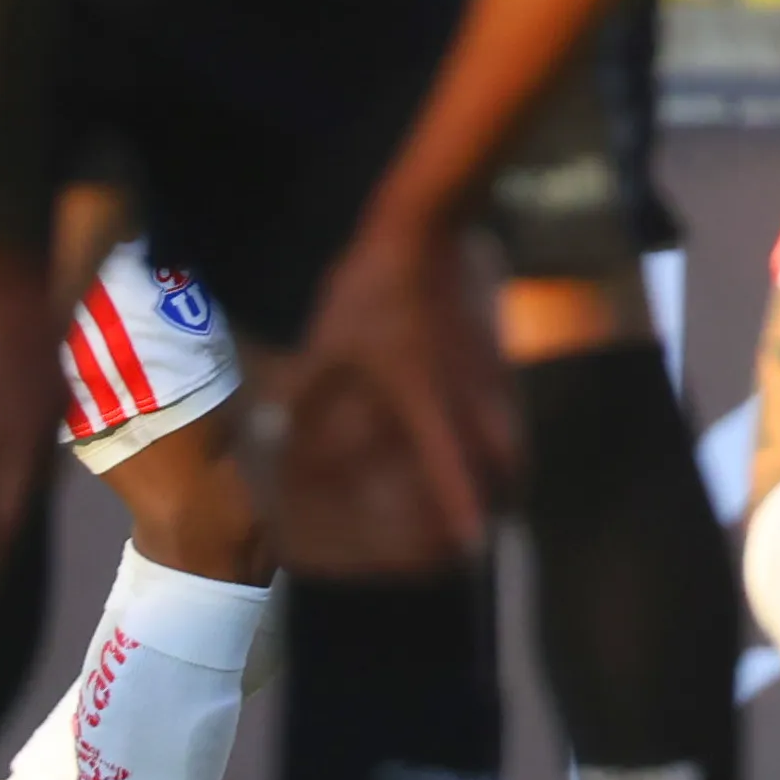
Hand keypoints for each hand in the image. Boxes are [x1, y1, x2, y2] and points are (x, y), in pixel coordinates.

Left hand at [286, 219, 518, 570]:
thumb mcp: (324, 347)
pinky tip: (480, 429)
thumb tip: (271, 433)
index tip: (472, 549)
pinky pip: (503, 406)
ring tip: (493, 487)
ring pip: (509, 434)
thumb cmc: (369, 293)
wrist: (422, 230)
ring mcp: (486, 373)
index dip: (463, 514)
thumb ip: (302, 395)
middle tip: (487, 524)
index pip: (451, 470)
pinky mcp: (491, 352)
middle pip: (504, 462)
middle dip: (500, 499)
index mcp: (423, 402)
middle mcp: (464, 397)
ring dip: (503, 467)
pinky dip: (498, 430)